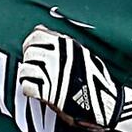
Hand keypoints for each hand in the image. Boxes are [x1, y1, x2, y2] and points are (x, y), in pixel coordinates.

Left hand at [16, 25, 131, 131]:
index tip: (33, 53)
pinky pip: (27, 87)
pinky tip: (37, 92)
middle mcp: (60, 57)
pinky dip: (29, 90)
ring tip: (36, 82)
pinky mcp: (50, 93)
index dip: (30, 44)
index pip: (36, 36)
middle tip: (35, 71)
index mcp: (67, 45)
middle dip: (29, 62)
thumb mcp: (80, 53)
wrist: (105, 104)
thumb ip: (60, 43)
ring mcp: (55, 74)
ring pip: (25, 69)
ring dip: (27, 77)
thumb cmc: (93, 79)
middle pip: (29, 53)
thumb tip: (39, 28)